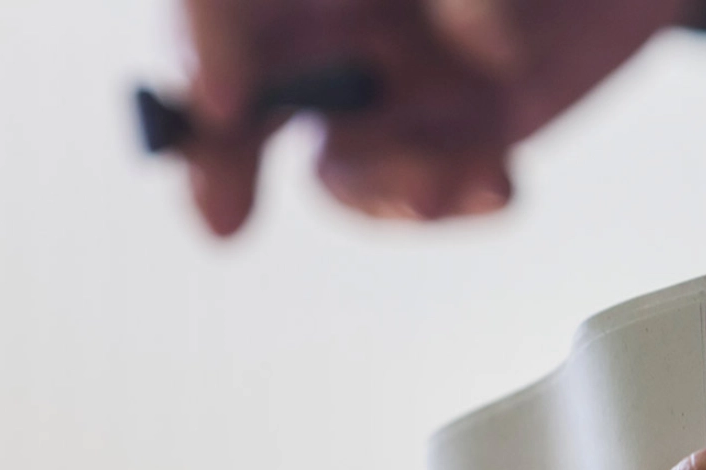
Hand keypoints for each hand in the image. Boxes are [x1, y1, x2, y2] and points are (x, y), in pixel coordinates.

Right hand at [179, 0, 693, 233]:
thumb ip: (478, 2)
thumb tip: (486, 51)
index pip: (226, 7)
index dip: (207, 46)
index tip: (220, 104)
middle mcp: (336, 22)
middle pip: (245, 97)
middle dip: (225, 157)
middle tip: (223, 212)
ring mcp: (391, 83)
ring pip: (341, 164)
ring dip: (385, 189)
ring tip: (449, 183)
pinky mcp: (456, 133)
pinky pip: (427, 190)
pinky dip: (456, 200)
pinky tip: (498, 185)